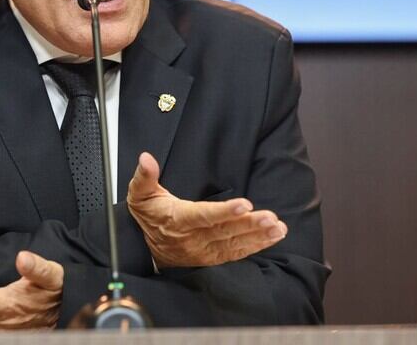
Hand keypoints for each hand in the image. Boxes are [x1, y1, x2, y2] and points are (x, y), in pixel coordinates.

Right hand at [127, 152, 286, 267]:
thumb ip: (144, 176)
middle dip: (249, 224)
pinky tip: (272, 237)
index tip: (244, 205)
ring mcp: (203, 249)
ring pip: (234, 243)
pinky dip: (256, 246)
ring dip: (257, 236)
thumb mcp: (139, 194)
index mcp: (177, 219)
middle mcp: (192, 237)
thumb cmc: (148, 215)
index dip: (224, 211)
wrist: (146, 249)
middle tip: (270, 217)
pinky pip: (236, 253)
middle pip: (224, 231)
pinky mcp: (212, 256)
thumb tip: (146, 159)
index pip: (203, 216)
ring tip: (277, 227)